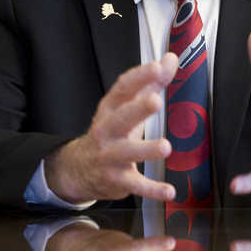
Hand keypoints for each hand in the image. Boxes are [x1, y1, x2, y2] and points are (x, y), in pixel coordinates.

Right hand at [45, 54, 178, 203]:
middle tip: (155, 101)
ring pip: (127, 152)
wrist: (79, 169)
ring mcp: (110, 156)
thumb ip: (151, 83)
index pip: (123, 88)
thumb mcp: (125, 106)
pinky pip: (136, 185)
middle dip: (137, 109)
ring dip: (146, 150)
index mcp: (111, 108)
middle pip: (121, 117)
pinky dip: (152, 189)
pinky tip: (169, 191)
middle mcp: (107, 130)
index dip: (141, 76)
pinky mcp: (117, 180)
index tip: (160, 66)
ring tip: (166, 147)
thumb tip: (171, 59)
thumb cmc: (110, 133)